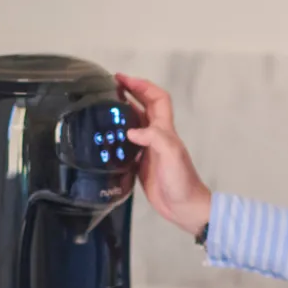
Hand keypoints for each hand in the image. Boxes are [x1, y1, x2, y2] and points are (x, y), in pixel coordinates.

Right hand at [115, 73, 211, 235]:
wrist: (184, 207)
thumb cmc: (181, 181)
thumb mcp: (171, 155)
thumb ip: (154, 139)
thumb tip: (131, 131)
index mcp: (165, 130)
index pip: (157, 99)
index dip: (142, 86)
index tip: (123, 79)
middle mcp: (157, 136)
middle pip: (145, 107)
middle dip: (131, 93)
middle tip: (110, 86)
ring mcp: (149, 150)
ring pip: (135, 124)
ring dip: (123, 112)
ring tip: (104, 107)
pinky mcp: (141, 164)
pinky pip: (128, 144)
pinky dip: (118, 137)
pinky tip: (106, 138)